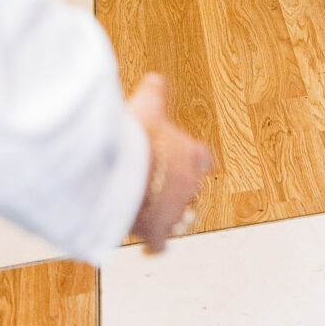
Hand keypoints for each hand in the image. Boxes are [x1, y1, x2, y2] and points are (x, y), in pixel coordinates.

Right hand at [127, 74, 212, 253]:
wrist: (121, 169)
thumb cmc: (135, 135)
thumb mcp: (146, 106)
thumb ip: (154, 93)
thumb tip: (155, 77)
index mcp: (191, 154)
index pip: (203, 158)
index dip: (194, 160)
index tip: (188, 161)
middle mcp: (188, 183)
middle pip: (191, 188)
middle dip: (178, 188)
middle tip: (162, 187)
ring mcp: (174, 209)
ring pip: (180, 217)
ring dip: (171, 216)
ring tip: (159, 215)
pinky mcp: (157, 231)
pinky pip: (161, 245)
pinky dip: (155, 247)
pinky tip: (148, 248)